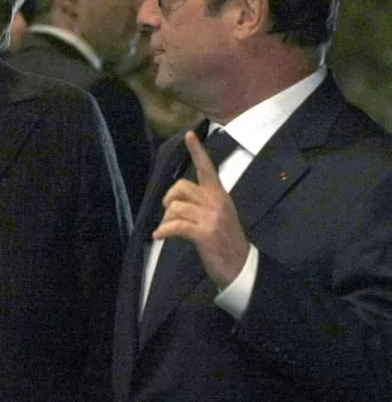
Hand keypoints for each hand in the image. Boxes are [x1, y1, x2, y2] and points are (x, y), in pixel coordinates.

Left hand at [152, 130, 249, 287]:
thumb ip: (200, 203)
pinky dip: (164, 232)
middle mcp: (216, 202)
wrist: (241, 266)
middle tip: (168, 214)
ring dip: (166, 221)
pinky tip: (160, 237)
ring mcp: (212, 217)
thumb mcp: (217, 216)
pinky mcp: (205, 234)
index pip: (207, 168)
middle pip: (180, 187)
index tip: (189, 134)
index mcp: (220, 195)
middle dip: (168, 199)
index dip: (197, 151)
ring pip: (175, 207)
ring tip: (168, 231)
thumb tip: (173, 201)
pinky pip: (175, 226)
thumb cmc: (225, 242)